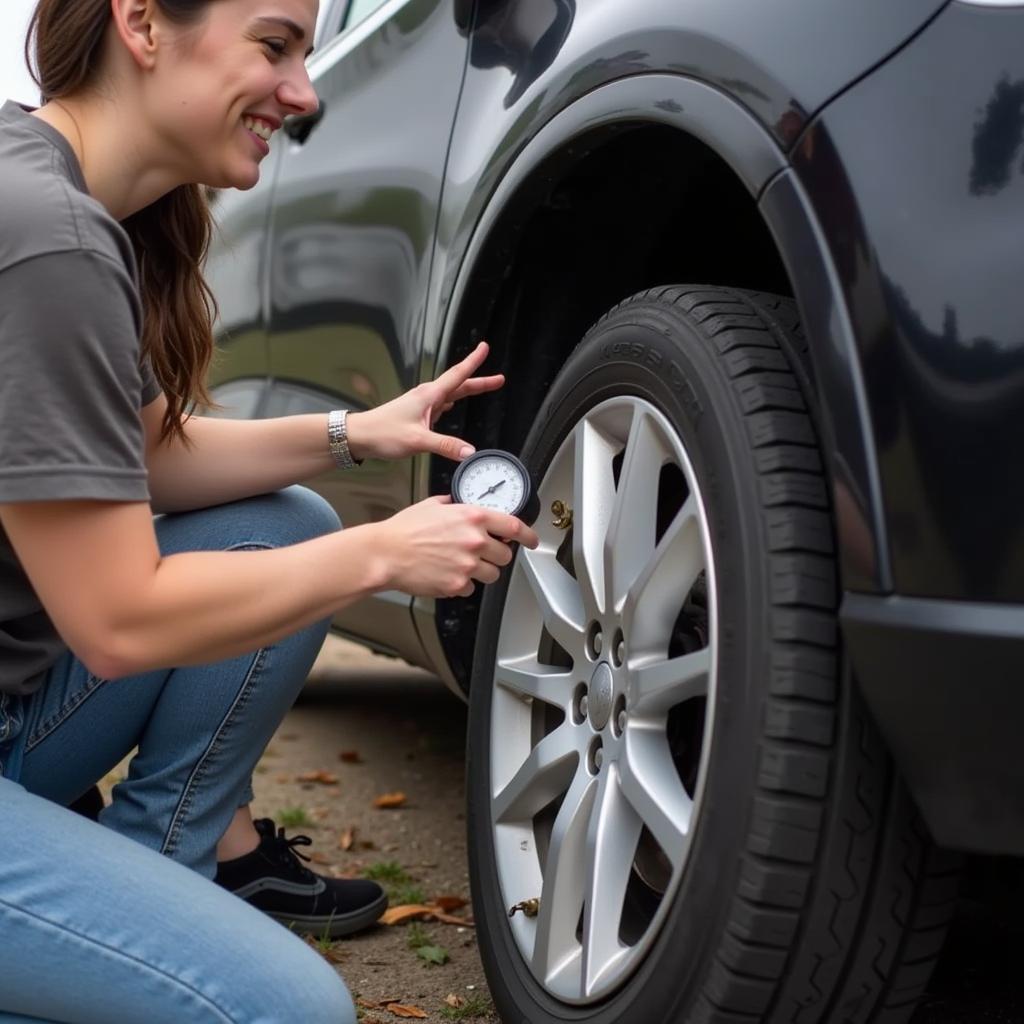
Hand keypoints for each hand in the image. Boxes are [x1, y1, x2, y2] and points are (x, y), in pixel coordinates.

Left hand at [344, 341, 502, 462]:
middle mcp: (427, 396)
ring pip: (451, 394)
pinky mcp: (418, 414)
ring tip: (483, 388)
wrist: (360, 436)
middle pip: (459, 385)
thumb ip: (445, 446)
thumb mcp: (417, 440)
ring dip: (467, 391)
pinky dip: (452, 403)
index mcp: (429, 395)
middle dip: (479, 381)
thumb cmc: (383, 433)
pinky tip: (453, 407)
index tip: (485, 347)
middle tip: (498, 379)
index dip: (473, 361)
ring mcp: (422, 405)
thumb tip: (469, 451)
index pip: (457, 375)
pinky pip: (441, 405)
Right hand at [370, 495, 538, 597]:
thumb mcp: (434, 504)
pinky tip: (447, 573)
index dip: (528, 535)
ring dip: (482, 571)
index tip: (532, 540)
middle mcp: (474, 541)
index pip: (514, 526)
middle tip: (482, 554)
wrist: (386, 553)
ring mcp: (467, 565)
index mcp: (472, 517)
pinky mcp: (457, 584)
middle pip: (505, 555)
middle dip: (497, 555)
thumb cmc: (405, 530)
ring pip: (492, 574)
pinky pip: (471, 588)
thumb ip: (457, 505)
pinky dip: (462, 584)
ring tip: (461, 564)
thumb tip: (465, 506)